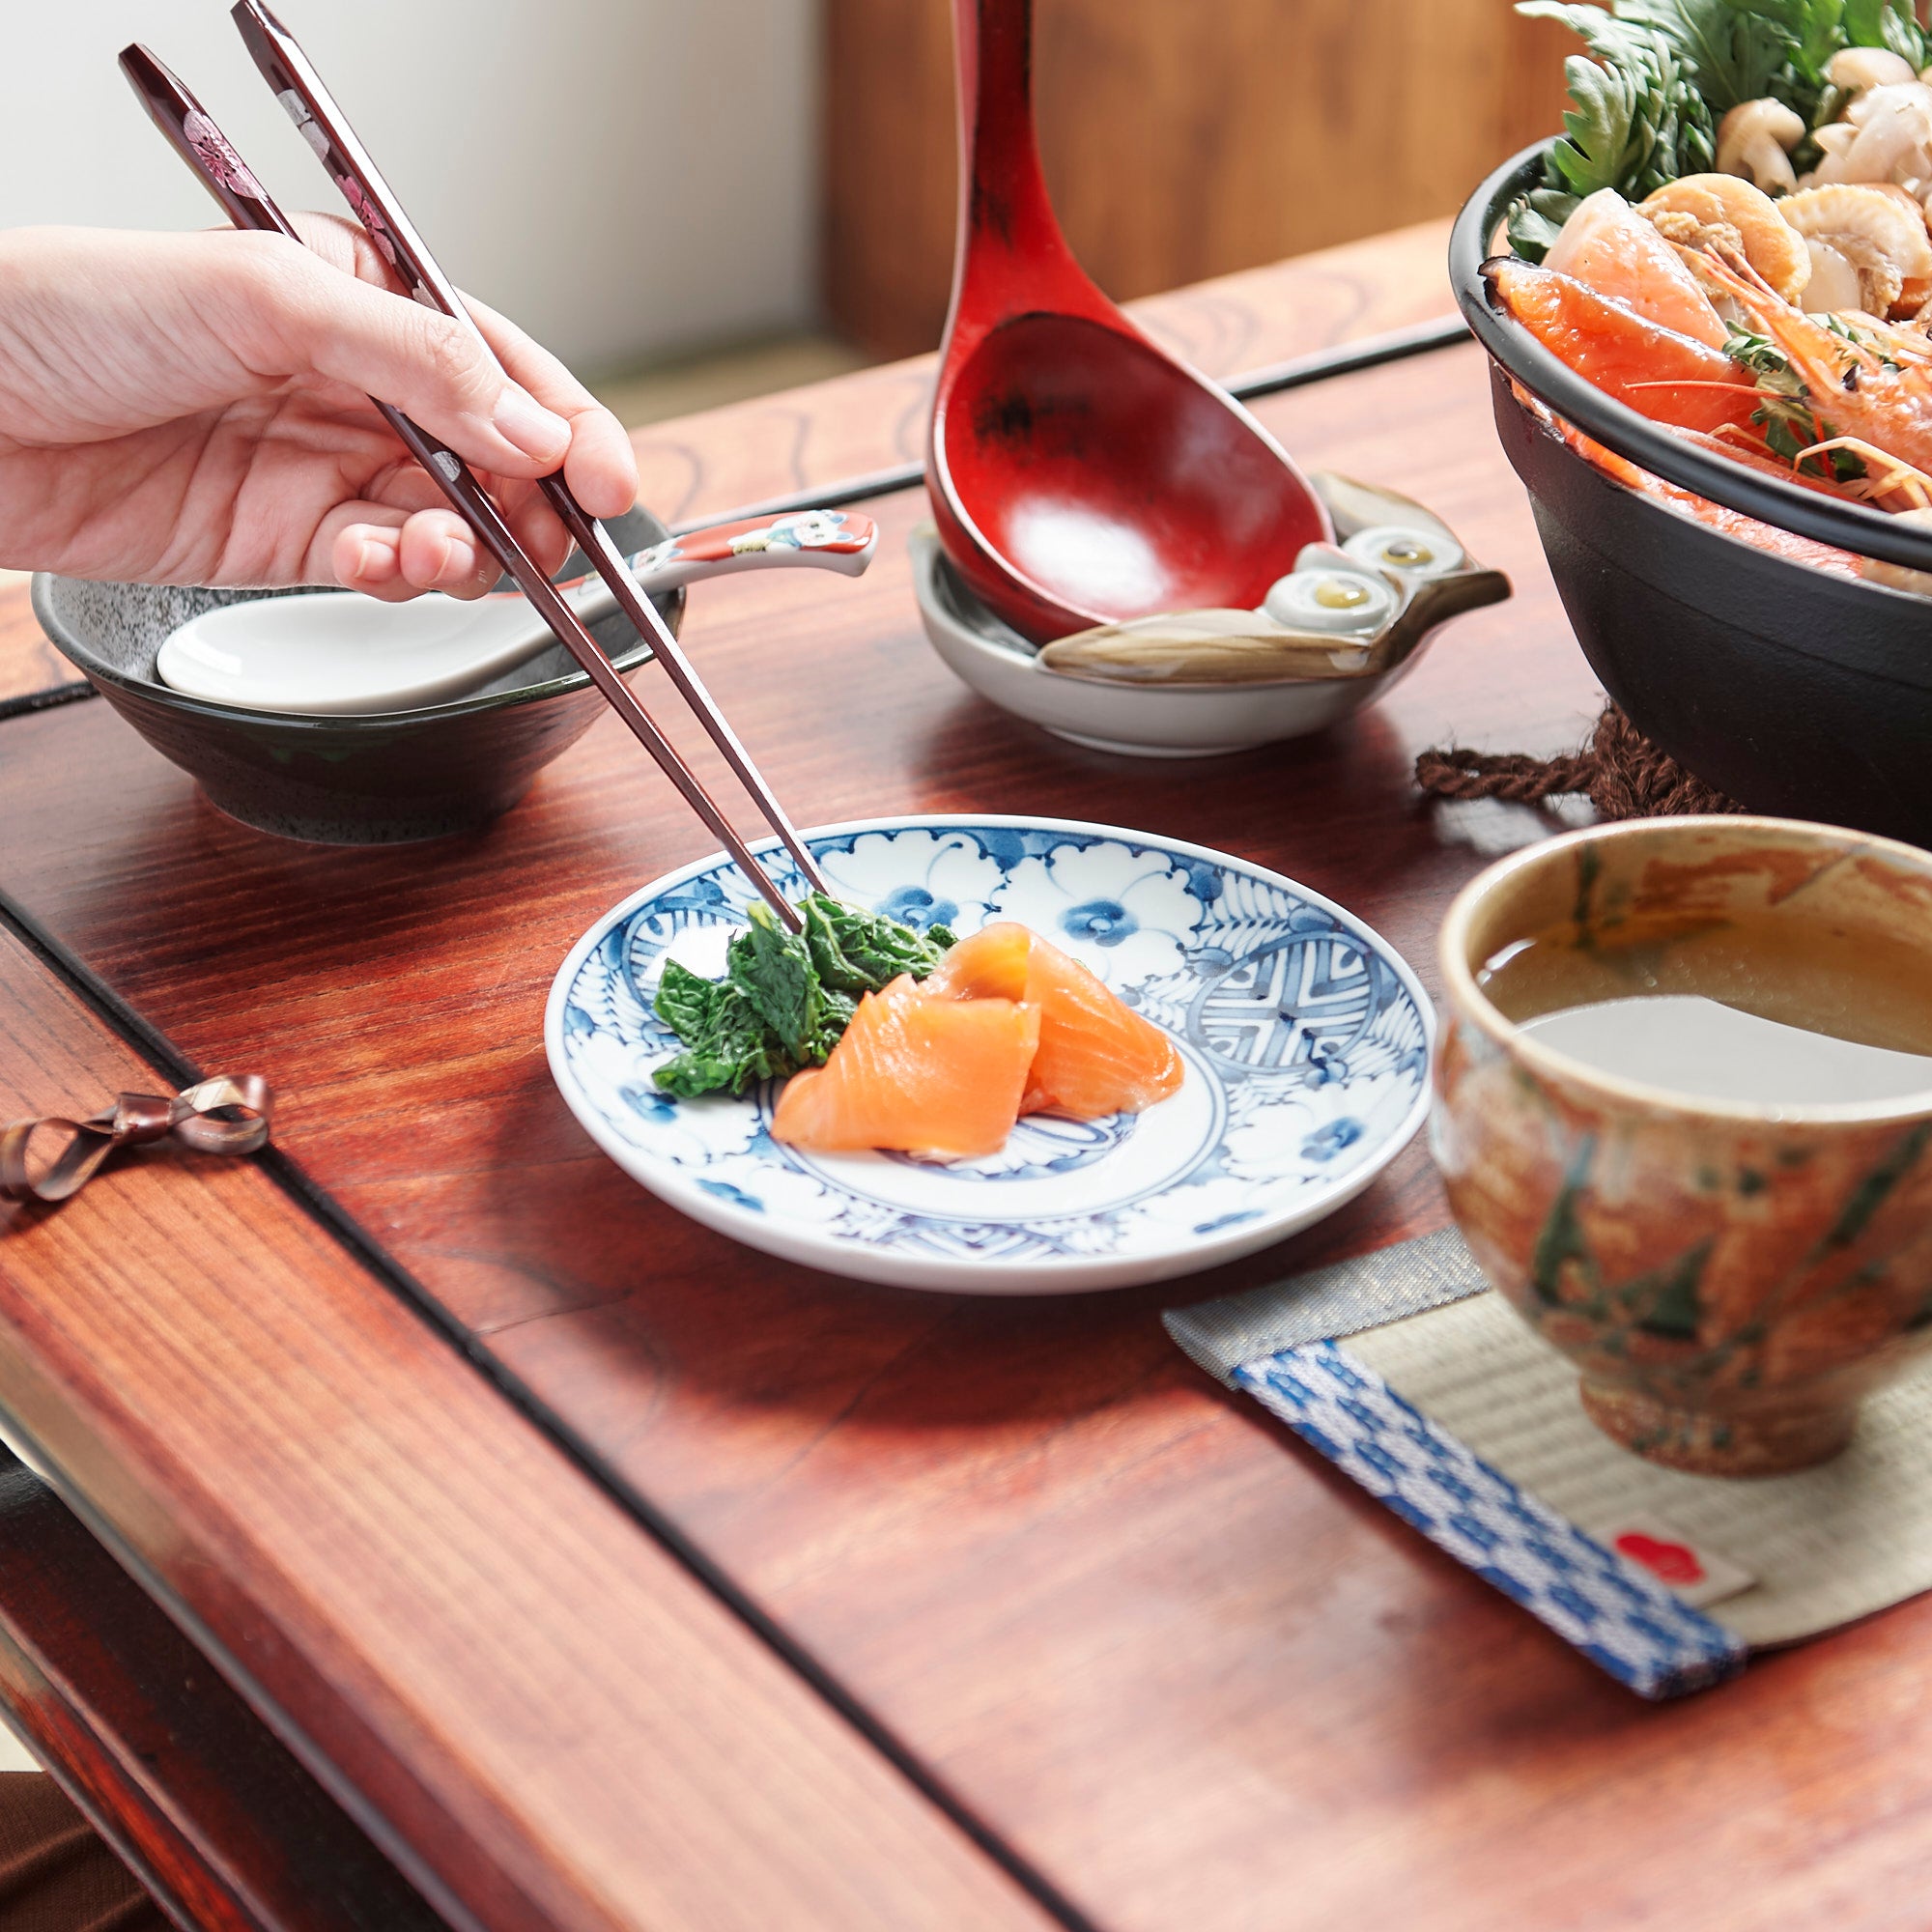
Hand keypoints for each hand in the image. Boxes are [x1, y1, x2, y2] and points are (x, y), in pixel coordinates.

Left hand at [0, 216, 637, 599]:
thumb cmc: (69, 313)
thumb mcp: (265, 296)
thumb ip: (416, 362)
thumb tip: (528, 427)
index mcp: (355, 295)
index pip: (493, 360)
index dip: (562, 419)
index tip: (603, 473)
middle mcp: (350, 382)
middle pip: (491, 452)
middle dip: (532, 497)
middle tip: (551, 532)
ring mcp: (321, 465)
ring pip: (449, 519)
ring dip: (469, 544)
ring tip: (445, 547)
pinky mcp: (287, 542)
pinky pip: (383, 566)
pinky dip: (403, 573)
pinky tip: (389, 561)